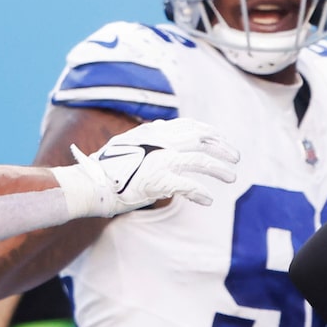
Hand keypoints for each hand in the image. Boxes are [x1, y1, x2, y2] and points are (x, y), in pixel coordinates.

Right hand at [56, 119, 240, 217]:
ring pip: (200, 160)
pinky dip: (200, 192)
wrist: (90, 183)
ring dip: (219, 169)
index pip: (190, 126)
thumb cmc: (107, 168)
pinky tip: (207, 200)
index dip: (210, 132)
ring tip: (232, 177)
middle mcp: (159, 142)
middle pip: (201, 140)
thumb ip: (149, 139)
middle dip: (222, 148)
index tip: (222, 140)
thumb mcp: (130, 144)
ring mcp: (159, 160)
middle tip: (236, 157)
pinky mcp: (157, 180)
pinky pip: (188, 185)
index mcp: (154, 132)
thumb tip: (163, 132)